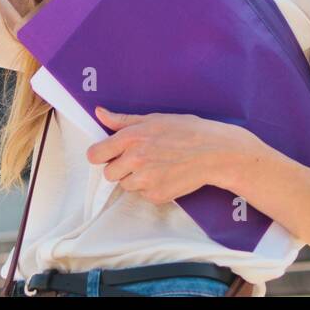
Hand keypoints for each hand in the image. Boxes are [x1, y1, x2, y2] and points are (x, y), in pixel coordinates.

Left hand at [86, 107, 250, 204]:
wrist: (215, 153)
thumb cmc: (188, 131)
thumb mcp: (154, 119)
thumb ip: (122, 120)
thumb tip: (99, 113)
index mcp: (131, 138)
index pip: (95, 154)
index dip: (101, 154)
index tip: (108, 154)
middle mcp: (135, 160)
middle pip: (108, 173)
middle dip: (119, 168)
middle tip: (138, 159)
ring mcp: (145, 180)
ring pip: (125, 185)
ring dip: (135, 179)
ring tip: (156, 166)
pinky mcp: (156, 196)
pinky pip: (142, 195)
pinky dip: (150, 188)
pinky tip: (165, 175)